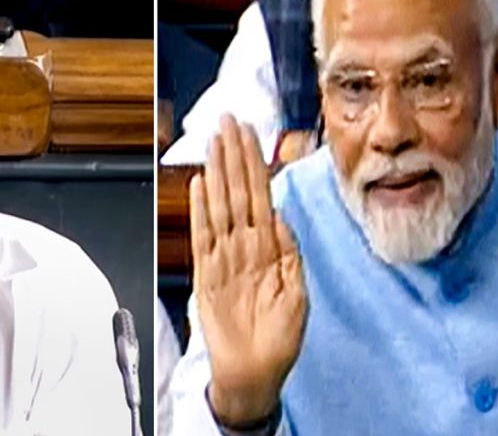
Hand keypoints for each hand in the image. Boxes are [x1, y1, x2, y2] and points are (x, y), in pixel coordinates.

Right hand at [190, 115, 307, 426]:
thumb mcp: (298, 296)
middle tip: (229, 122)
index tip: (252, 135)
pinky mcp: (206, 276)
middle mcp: (246, 248)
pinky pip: (202, 236)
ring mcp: (225, 259)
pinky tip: (199, 185)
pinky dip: (200, 210)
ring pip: (221, 205)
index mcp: (270, 249)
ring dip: (217, 173)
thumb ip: (290, 255)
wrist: (254, 374)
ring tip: (214, 142)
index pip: (262, 195)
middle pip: (239, 191)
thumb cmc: (278, 339)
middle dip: (234, 155)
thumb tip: (282, 218)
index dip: (257, 164)